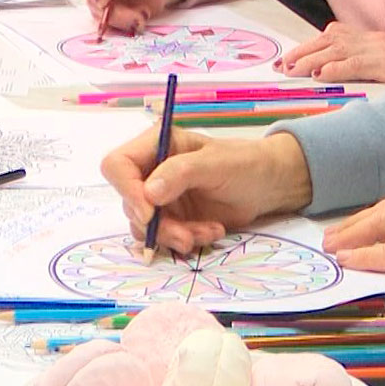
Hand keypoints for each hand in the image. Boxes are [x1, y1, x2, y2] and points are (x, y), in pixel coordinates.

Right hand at [101, 129, 311, 254]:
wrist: (267, 186)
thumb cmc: (244, 164)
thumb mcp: (216, 164)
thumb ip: (181, 173)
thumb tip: (148, 192)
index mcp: (156, 145)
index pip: (117, 166)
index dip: (127, 191)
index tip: (150, 214)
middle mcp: (151, 171)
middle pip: (130, 203)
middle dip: (158, 224)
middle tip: (186, 236)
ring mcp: (159, 197)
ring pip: (145, 226)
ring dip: (174, 236)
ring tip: (208, 232)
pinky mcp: (171, 219)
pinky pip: (163, 238)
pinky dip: (186, 240)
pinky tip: (212, 231)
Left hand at [278, 22, 384, 81]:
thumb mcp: (374, 76)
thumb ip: (349, 69)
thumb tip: (313, 76)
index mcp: (372, 40)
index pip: (333, 36)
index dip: (307, 46)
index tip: (286, 60)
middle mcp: (379, 41)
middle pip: (332, 40)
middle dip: (304, 53)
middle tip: (284, 67)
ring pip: (340, 50)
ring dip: (313, 60)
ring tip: (294, 71)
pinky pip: (358, 64)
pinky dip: (336, 69)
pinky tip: (320, 76)